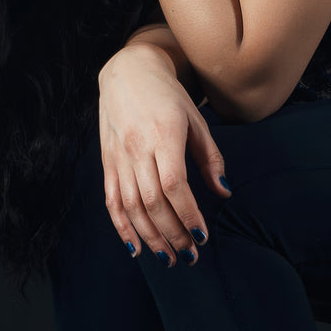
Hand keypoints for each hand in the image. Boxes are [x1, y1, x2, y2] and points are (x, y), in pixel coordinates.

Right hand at [98, 41, 230, 265]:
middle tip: (190, 255)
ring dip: (150, 237)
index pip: (173, 185)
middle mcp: (137, 148)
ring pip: (130, 206)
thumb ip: (210, 158)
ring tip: (168, 258)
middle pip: (152, 201)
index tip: (202, 235)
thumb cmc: (169, 96)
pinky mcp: (107, 162)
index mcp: (163, 135)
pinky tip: (135, 247)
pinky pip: (111, 200)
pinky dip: (122, 227)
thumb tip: (224, 192)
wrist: (128, 72)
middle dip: (172, 234)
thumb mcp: (196, 120)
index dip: (187, 214)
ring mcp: (118, 157)